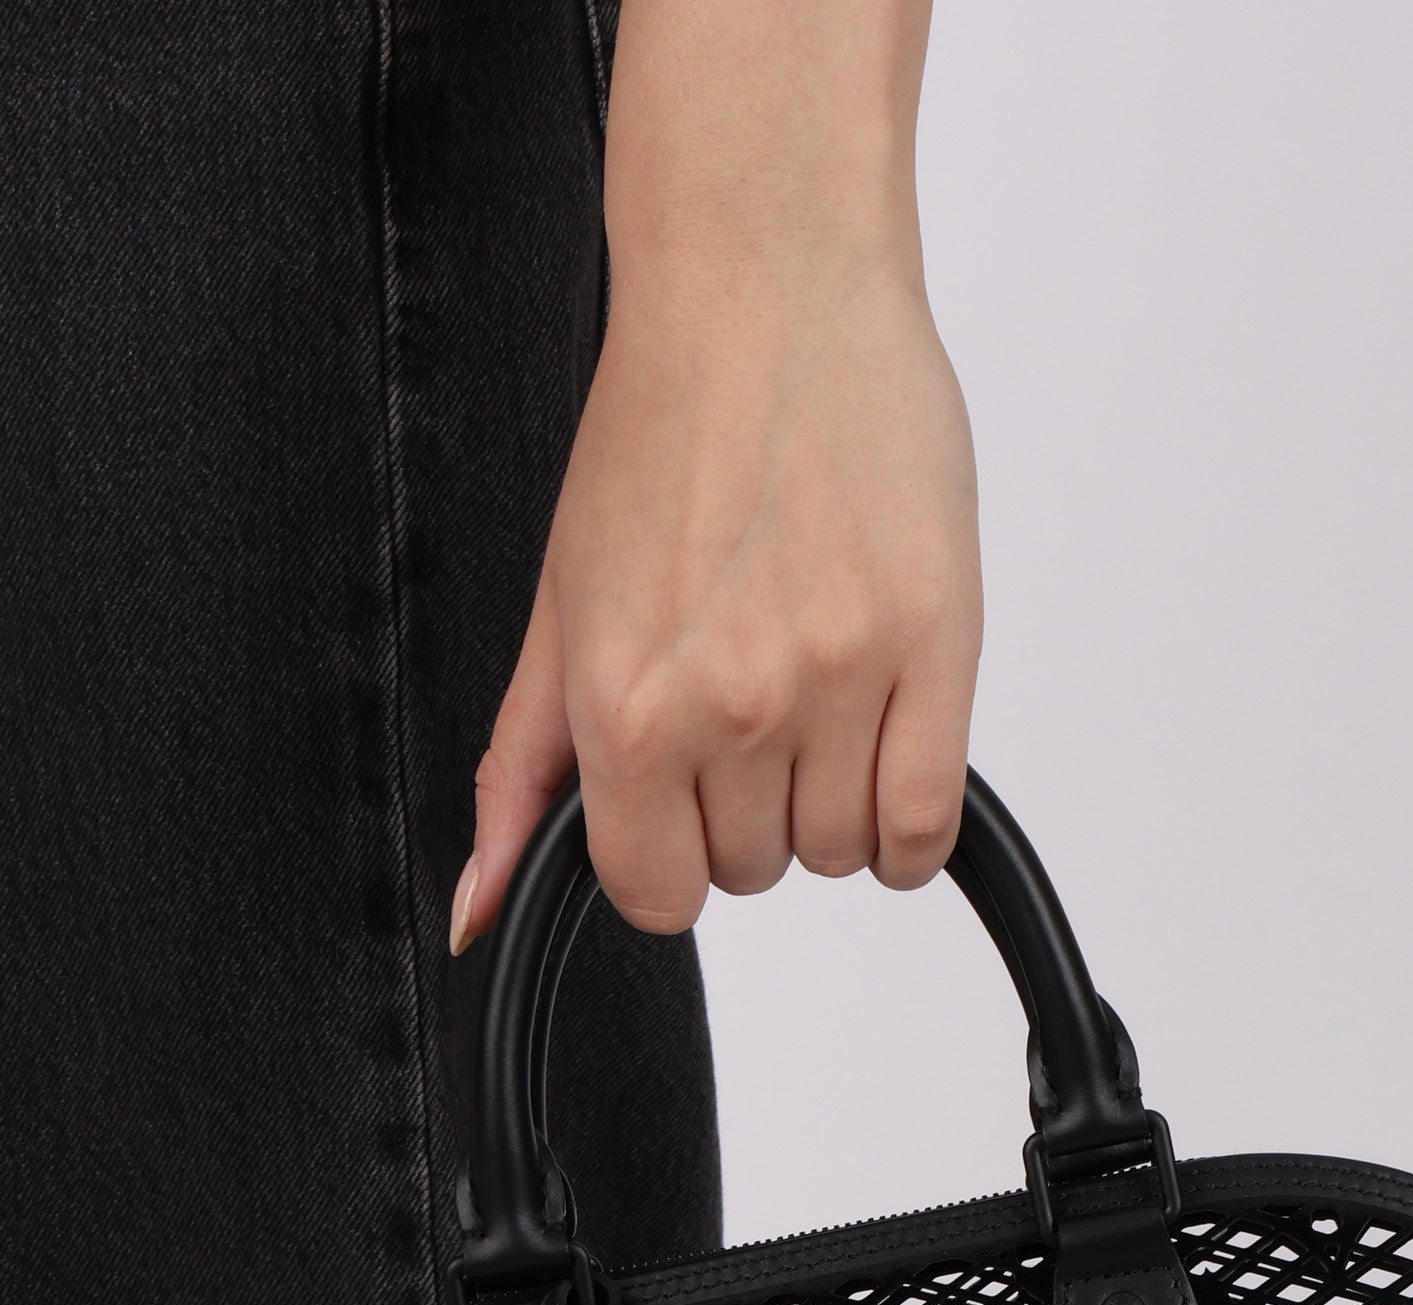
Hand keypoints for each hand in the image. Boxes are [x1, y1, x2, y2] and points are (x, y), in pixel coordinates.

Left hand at [451, 0, 981, 947]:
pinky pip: (923, 827)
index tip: (678, 790)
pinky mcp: (934, 643)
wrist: (764, 285)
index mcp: (625, 705)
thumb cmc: (664, 430)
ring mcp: (837, 676)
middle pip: (754, 872)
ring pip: (840, 852)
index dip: (667, 851)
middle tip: (749, 693)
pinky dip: (906, 821)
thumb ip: (521, 772)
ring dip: (831, 800)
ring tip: (815, 688)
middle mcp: (728, 704)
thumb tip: (478, 911)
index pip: (656, 895)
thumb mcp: (560, 608)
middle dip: (747, 808)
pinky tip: (882, 748)